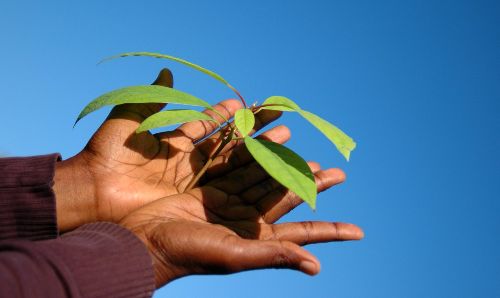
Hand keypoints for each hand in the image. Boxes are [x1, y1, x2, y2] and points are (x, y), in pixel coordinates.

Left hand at [53, 69, 284, 230]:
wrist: (93, 192)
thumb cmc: (106, 154)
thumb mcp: (129, 119)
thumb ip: (151, 97)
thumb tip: (167, 71)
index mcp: (173, 142)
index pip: (205, 124)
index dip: (223, 114)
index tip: (243, 103)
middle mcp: (187, 161)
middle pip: (225, 143)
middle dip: (251, 130)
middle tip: (277, 119)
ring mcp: (192, 181)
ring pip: (231, 163)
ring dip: (256, 150)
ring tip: (283, 137)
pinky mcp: (194, 199)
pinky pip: (224, 184)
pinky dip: (245, 173)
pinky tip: (268, 163)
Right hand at [120, 160, 363, 286]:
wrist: (143, 238)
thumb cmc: (188, 253)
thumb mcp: (234, 256)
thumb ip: (273, 255)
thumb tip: (315, 265)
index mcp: (256, 238)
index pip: (301, 233)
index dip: (329, 231)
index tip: (358, 231)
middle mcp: (247, 218)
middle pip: (288, 197)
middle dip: (312, 186)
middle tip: (338, 173)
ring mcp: (230, 198)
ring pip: (267, 175)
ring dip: (287, 163)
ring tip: (310, 151)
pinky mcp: (212, 182)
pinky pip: (239, 160)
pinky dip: (255, 148)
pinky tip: (269, 138)